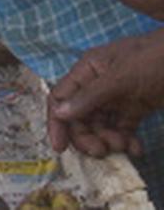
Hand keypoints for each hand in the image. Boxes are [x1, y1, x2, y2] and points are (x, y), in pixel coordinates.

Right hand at [47, 29, 163, 157]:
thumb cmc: (153, 59)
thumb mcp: (120, 77)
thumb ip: (90, 96)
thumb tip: (59, 113)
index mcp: (88, 71)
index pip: (61, 97)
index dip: (57, 122)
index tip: (60, 147)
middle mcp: (97, 85)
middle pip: (80, 116)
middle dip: (87, 136)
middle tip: (101, 151)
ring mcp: (117, 97)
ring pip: (101, 125)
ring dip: (108, 140)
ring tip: (124, 146)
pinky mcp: (135, 107)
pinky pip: (122, 128)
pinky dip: (126, 140)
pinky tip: (136, 148)